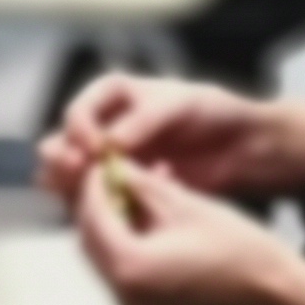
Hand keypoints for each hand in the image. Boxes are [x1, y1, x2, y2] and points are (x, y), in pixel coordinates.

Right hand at [37, 74, 304, 199]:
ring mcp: (110, 160)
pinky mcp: (121, 188)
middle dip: (64, 159)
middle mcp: (106, 126)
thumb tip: (108, 142)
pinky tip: (105, 209)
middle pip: (63, 143)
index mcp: (115, 95)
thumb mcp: (182, 105)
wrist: (241, 149)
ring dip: (70, 185)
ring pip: (71, 174)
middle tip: (77, 175)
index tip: (94, 148)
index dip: (80, 129)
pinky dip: (91, 205)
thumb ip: (145, 121)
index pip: (79, 110)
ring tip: (84, 195)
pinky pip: (93, 198)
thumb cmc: (216, 114)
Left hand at [75, 156, 304, 304]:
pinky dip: (124, 245)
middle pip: (89, 240)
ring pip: (102, 256)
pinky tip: (140, 220)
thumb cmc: (238, 249)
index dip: (93, 185)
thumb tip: (114, 166)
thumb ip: (142, 184)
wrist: (272, 292)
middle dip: (97, 205)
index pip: (92, 217)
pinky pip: (120, 272)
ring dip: (109, 224)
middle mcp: (124, 295)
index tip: (101, 163)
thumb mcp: (184, 205)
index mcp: (131, 267)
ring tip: (127, 195)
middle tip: (109, 177)